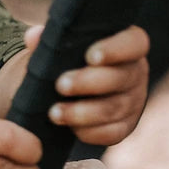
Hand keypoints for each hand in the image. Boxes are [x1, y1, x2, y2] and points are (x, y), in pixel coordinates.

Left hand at [42, 23, 150, 145]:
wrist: (62, 91)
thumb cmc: (65, 60)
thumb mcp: (58, 47)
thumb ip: (48, 40)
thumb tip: (33, 36)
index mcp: (126, 45)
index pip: (134, 43)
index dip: (116, 49)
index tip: (90, 56)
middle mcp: (135, 72)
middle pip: (120, 78)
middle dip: (88, 82)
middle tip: (60, 85)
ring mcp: (133, 101)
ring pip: (113, 108)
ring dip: (82, 112)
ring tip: (55, 112)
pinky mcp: (124, 126)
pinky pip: (112, 133)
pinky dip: (89, 132)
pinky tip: (70, 128)